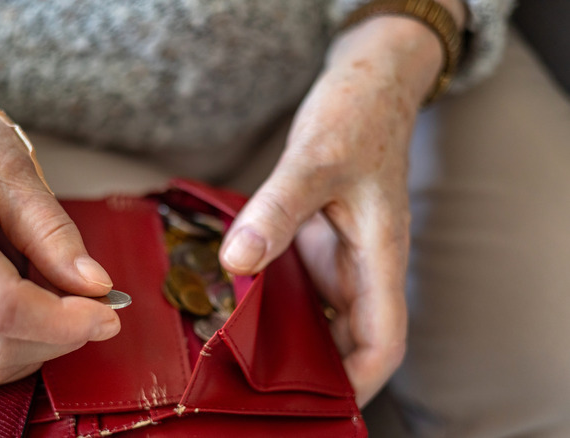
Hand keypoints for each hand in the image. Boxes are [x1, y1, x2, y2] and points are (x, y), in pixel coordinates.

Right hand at [0, 51, 119, 388]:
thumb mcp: (17, 171)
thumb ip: (56, 235)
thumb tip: (96, 286)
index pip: (0, 309)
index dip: (61, 322)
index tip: (108, 314)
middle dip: (59, 336)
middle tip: (98, 303)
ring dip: (41, 345)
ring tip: (64, 299)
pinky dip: (18, 347)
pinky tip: (38, 312)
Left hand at [220, 15, 456, 404]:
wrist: (367, 84)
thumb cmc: (355, 116)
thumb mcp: (314, 159)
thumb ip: (277, 209)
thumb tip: (236, 262)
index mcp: (380, 257)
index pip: (383, 341)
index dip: (358, 381)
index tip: (317, 404)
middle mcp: (363, 267)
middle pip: (350, 343)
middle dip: (315, 373)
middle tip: (256, 389)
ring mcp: (341, 257)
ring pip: (324, 320)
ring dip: (293, 345)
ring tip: (238, 363)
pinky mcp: (319, 244)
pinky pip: (301, 289)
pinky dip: (276, 308)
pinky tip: (237, 311)